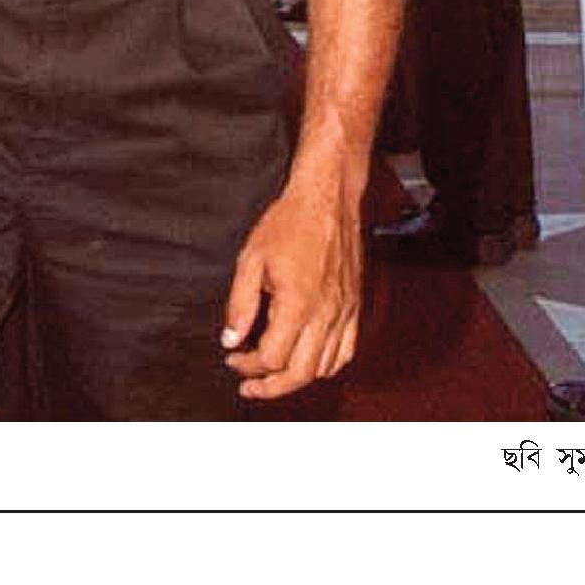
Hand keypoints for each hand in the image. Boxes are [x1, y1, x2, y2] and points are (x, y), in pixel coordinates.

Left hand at [222, 171, 362, 400]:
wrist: (326, 198)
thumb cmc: (289, 222)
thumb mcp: (251, 258)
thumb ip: (240, 304)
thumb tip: (231, 339)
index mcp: (298, 304)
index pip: (272, 358)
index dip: (248, 365)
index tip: (233, 356)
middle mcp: (325, 314)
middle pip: (300, 374)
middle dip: (270, 386)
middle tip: (249, 384)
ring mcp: (343, 313)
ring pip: (324, 368)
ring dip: (296, 378)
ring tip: (274, 375)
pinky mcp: (353, 307)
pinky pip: (346, 352)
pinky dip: (326, 366)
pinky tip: (308, 361)